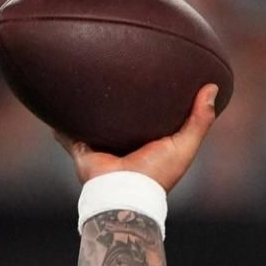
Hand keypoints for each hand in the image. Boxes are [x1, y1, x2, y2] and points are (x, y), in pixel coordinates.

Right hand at [60, 83, 218, 190]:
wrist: (124, 193)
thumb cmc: (157, 173)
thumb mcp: (184, 145)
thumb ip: (200, 119)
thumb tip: (212, 87)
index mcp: (148, 143)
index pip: (151, 117)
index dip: (154, 100)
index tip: (155, 77)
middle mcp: (124, 144)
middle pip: (120, 118)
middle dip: (118, 101)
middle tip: (116, 73)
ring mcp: (102, 147)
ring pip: (93, 122)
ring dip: (88, 108)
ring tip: (83, 82)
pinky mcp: (82, 149)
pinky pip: (67, 133)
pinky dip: (60, 123)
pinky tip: (53, 106)